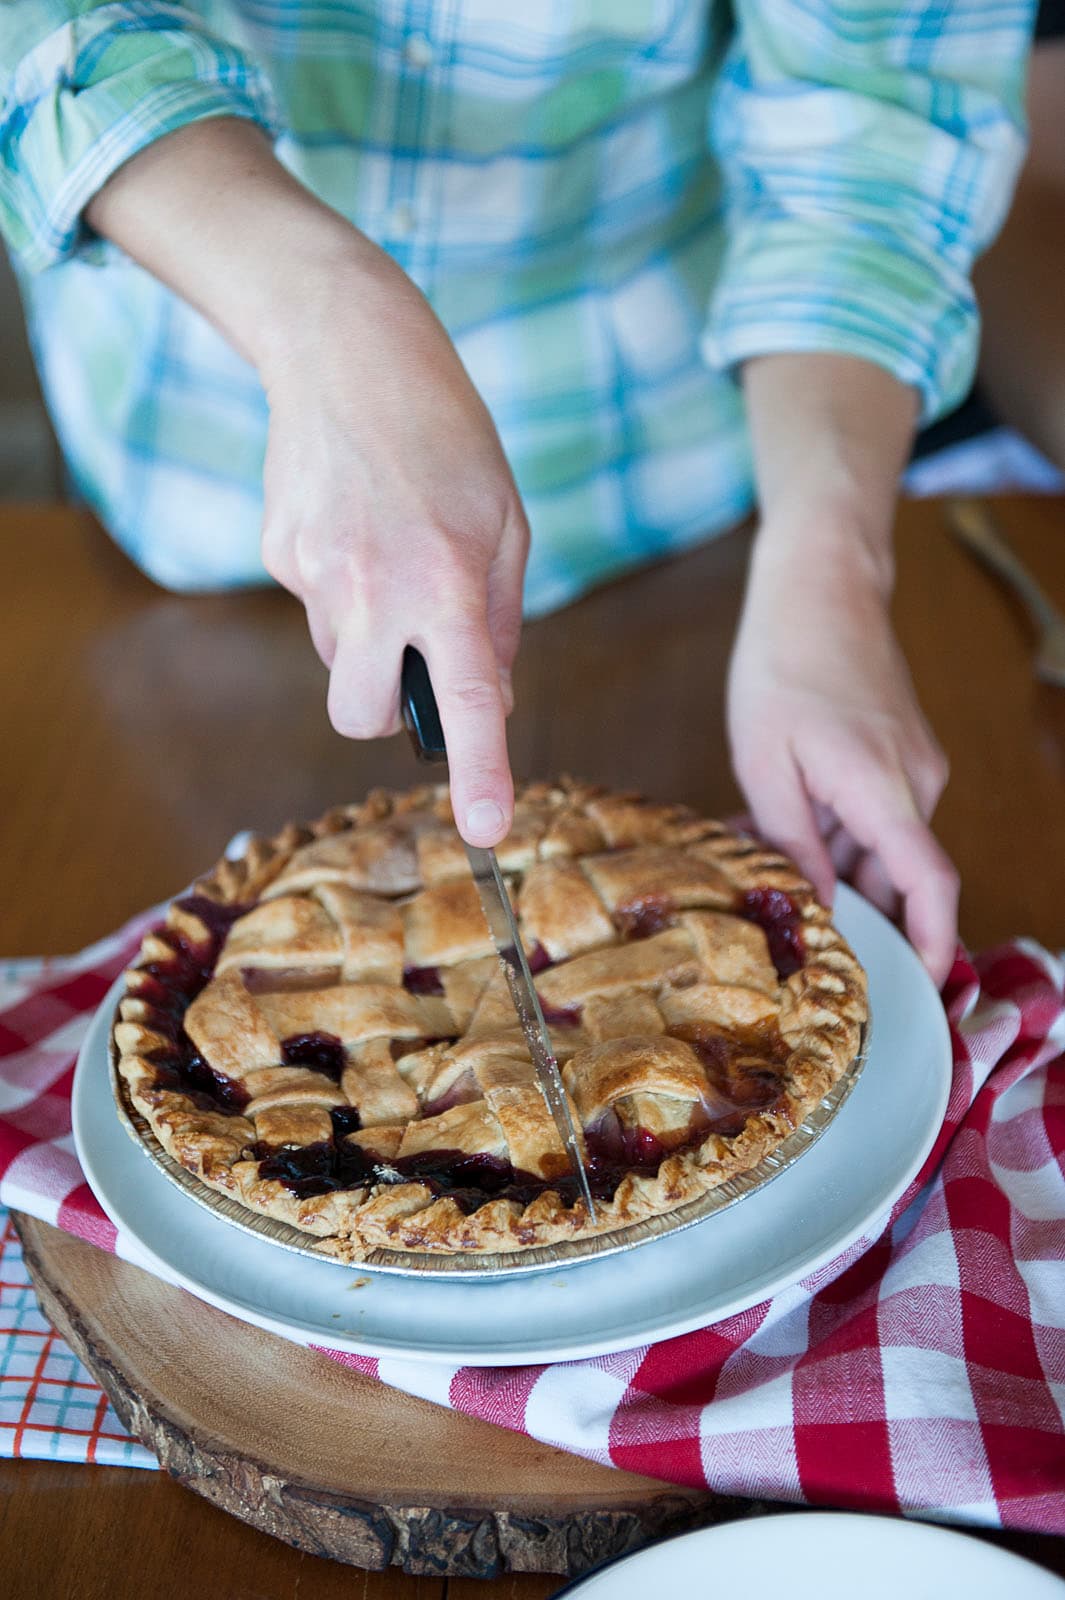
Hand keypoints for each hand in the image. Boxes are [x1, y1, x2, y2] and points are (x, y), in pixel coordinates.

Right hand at [258, 241, 527, 846]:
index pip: (465, 703)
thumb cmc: (446, 434)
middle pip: (362, 716)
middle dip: (389, 711)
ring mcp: (313, 572)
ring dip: (370, 638)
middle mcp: (373, 588)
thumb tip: (488, 703)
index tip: (485, 833)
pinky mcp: (278, 552)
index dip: (477, 774)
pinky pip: (317, 607)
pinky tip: (355, 524)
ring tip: (390, 552)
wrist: (347, 348)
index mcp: (447, 582)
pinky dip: (341, 589)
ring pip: (341, 659)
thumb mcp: (505, 522)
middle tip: (417, 659)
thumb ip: (498, 622)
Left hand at [728, 528, 958, 986]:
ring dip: (829, 860)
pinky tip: (774, 822)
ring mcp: (912, 764)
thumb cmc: (784, 662)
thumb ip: (793, 842)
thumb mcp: (765, 763)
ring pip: (877, 840)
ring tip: (760, 860)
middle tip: (787, 921)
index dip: (932, 942)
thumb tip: (820, 905)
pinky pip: (873, 808)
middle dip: (847, 902)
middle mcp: (916, 782)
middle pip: (894, 872)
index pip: (929, 885)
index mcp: (885, 791)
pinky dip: (832, 826)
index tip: (928, 986)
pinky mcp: (899, 748)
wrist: (820, 583)